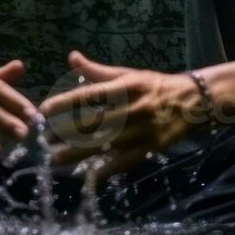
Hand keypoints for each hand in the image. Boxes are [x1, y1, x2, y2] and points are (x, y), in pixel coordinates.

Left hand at [37, 50, 202, 180]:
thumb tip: (71, 57)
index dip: (64, 103)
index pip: (88, 95)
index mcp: (124, 87)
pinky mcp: (149, 149)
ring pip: (104, 145)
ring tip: (55, 159)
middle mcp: (131, 109)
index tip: (42, 110)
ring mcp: (141, 131)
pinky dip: (106, 170)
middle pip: (92, 123)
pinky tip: (88, 177)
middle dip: (64, 132)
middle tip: (42, 139)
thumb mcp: (128, 75)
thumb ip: (97, 71)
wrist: (193, 102)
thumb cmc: (154, 86)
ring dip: (77, 154)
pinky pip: (124, 162)